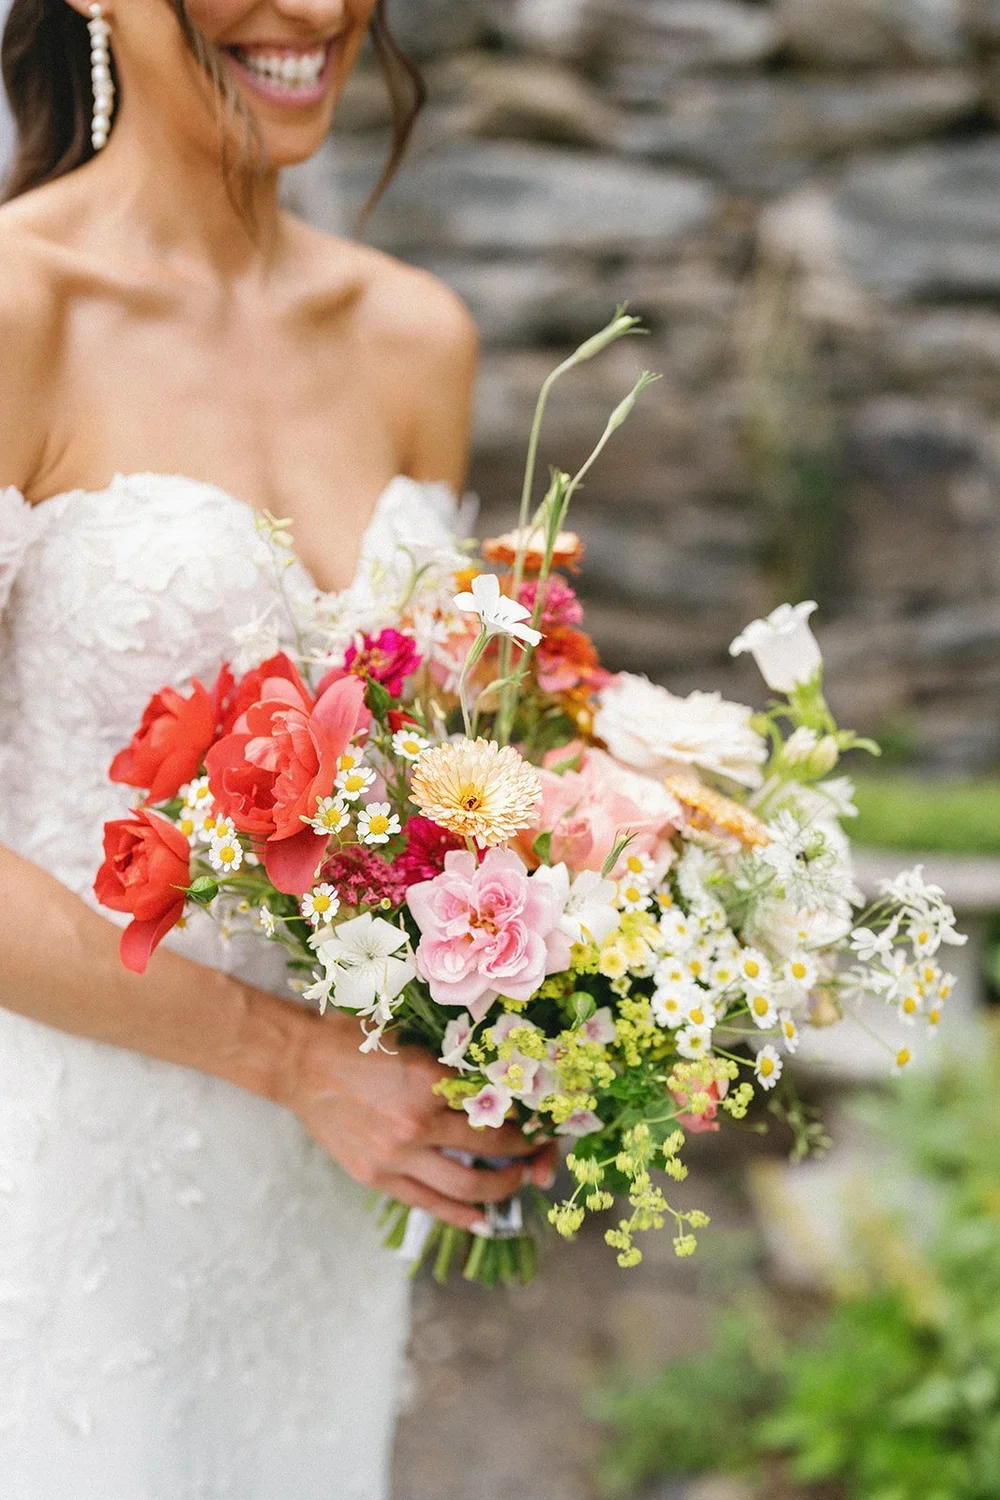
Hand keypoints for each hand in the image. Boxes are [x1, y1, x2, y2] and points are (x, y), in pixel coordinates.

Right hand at [277, 1011, 557, 1233]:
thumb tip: (499, 1088)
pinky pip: (429, 1205)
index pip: (496, 1105)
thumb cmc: (356, 1041)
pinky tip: (485, 1220)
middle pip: (492, 1148)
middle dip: (526, 1154)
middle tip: (540, 1153)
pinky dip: (462, 1216)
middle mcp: (417, 1124)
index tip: (541, 1118)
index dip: (526, 1115)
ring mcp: (396, 1156)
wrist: (301, 1064)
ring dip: (503, 1187)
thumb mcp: (413, 1043)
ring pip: (467, 1187)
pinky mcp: (377, 1177)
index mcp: (430, 1080)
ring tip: (518, 1182)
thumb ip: (452, 1069)